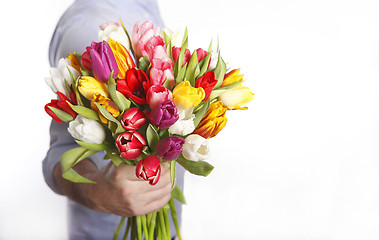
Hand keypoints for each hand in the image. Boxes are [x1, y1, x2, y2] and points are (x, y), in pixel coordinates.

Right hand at [54, 159, 172, 216]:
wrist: (99, 195)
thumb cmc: (111, 173)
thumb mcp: (119, 159)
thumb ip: (136, 153)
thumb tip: (157, 146)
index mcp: (122, 175)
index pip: (151, 168)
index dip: (162, 163)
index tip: (165, 158)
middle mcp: (128, 191)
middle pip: (161, 180)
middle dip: (169, 171)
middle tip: (169, 165)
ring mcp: (134, 204)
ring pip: (164, 191)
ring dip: (170, 181)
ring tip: (169, 174)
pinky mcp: (139, 212)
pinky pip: (162, 201)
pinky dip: (166, 192)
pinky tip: (164, 185)